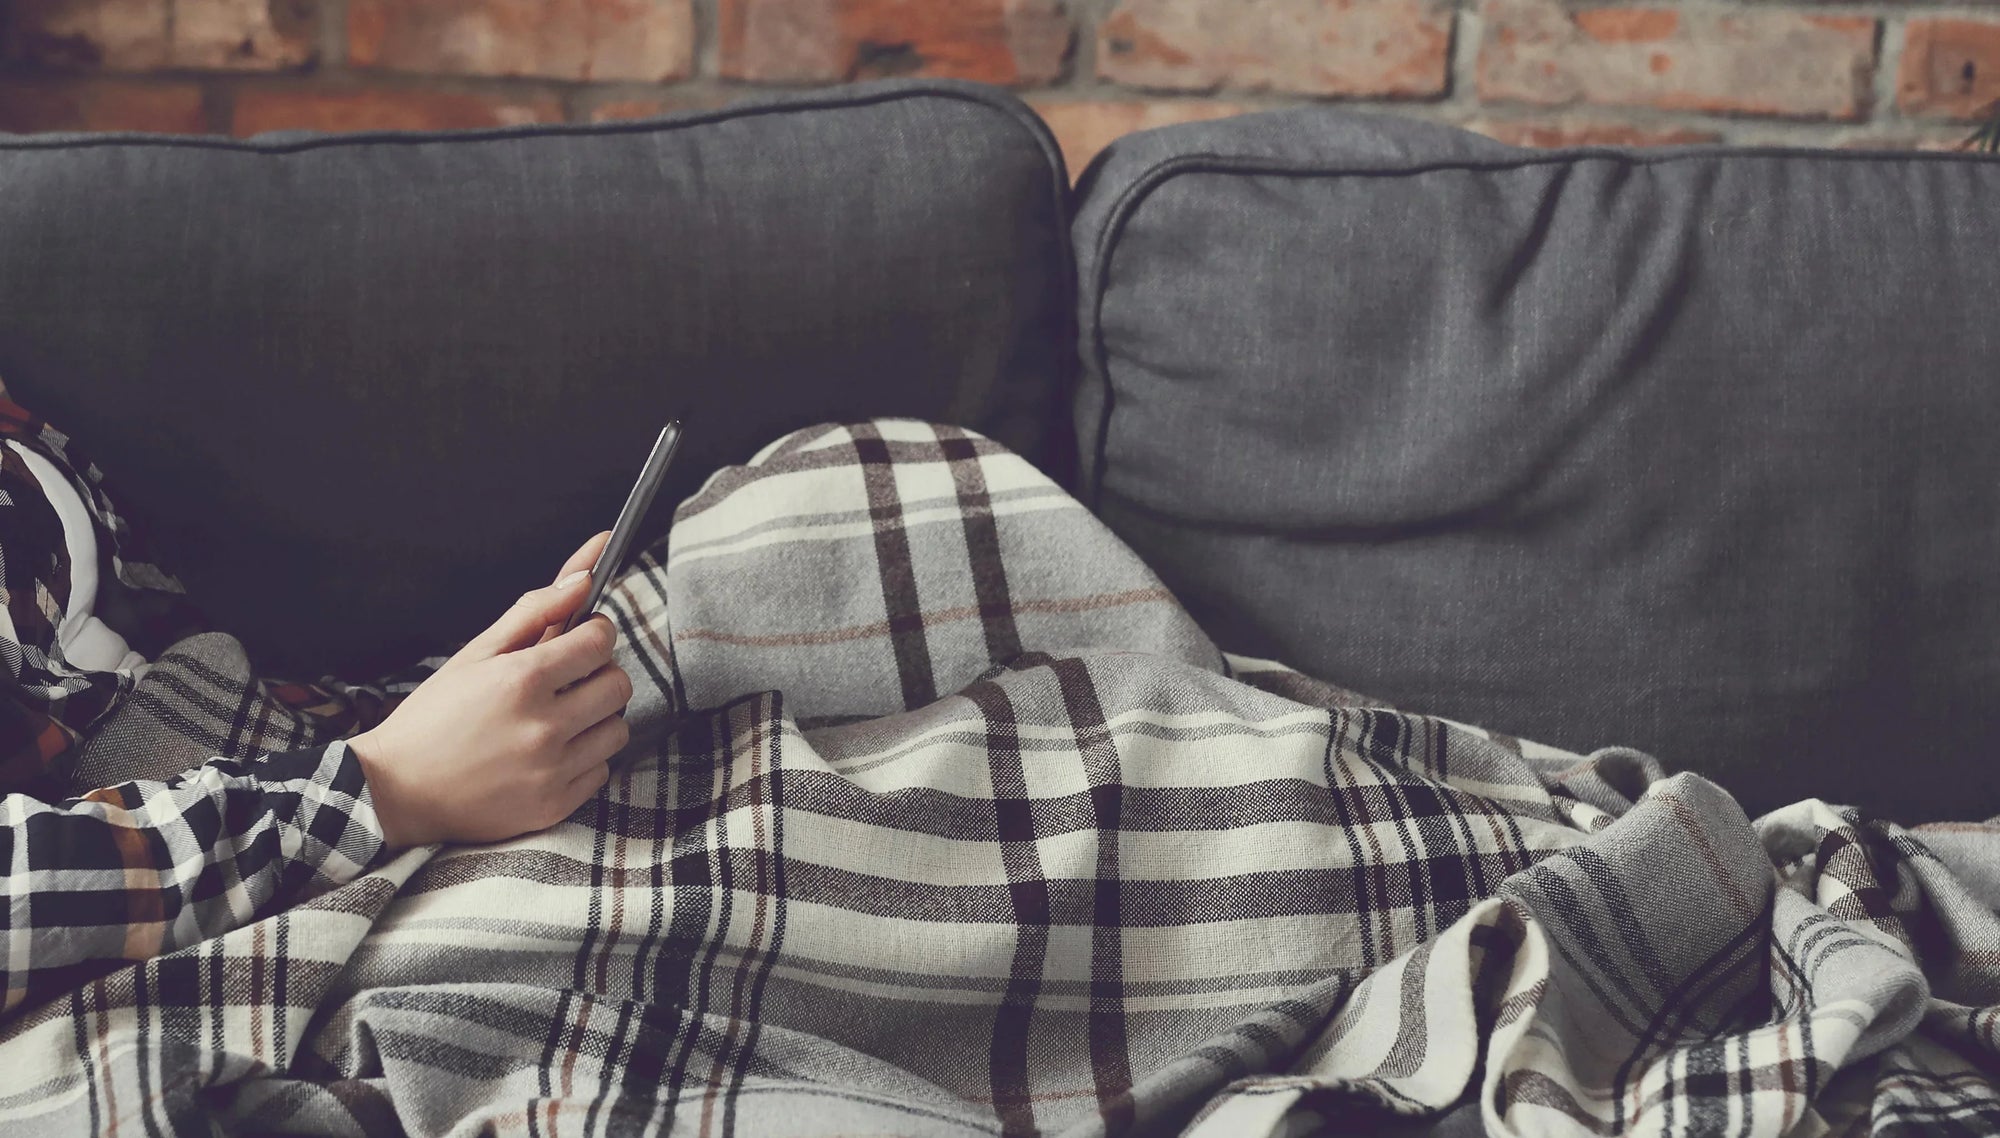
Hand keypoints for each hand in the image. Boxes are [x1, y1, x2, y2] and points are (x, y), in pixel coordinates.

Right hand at [348, 532, 634, 848]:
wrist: (396, 792)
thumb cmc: (433, 717)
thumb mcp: (475, 654)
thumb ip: (534, 611)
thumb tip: (584, 578)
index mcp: (522, 680)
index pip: (600, 641)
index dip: (595, 633)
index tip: (582, 638)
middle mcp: (543, 726)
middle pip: (619, 685)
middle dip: (600, 674)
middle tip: (568, 680)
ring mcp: (551, 771)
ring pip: (617, 729)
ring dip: (597, 718)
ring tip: (559, 718)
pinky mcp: (554, 806)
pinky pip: (602, 770)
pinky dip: (585, 758)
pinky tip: (551, 754)